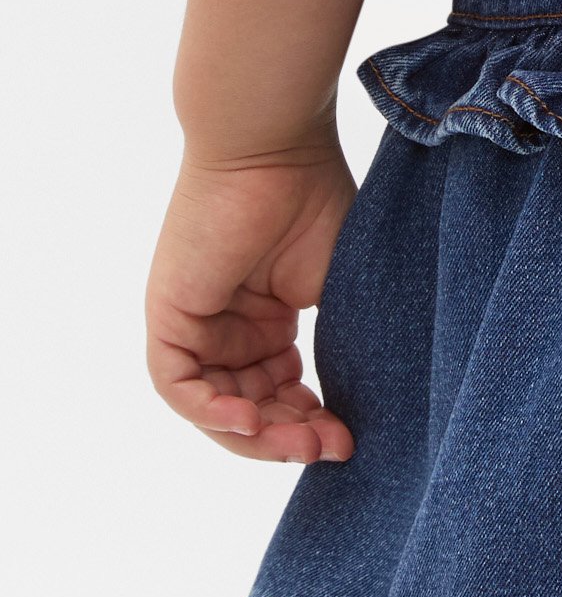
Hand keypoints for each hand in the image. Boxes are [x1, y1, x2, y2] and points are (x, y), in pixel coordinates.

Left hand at [146, 143, 357, 463]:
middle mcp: (227, 326)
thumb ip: (337, 346)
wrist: (275, 147)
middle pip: (249, 406)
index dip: (311, 422)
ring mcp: (195, 322)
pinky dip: (210, 410)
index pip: (280, 392)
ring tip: (300, 442)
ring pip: (213, 406)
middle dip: (288, 436)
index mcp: (265, 318)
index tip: (350, 437)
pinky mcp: (169, 314)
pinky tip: (251, 418)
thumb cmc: (315, 199)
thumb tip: (358, 411)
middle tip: (330, 449)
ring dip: (255, 433)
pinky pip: (177, 385)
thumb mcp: (338, 289)